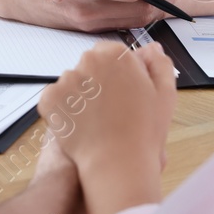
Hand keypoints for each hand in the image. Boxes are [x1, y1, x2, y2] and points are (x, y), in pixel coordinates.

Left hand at [38, 42, 175, 213]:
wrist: (117, 163)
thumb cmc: (143, 132)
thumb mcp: (164, 95)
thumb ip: (159, 66)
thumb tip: (151, 49)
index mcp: (116, 54)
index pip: (109, 53)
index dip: (116, 73)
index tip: (120, 92)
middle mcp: (89, 61)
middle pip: (89, 66)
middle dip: (96, 82)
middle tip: (109, 110)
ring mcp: (66, 79)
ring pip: (72, 83)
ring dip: (79, 97)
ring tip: (95, 122)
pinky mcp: (50, 99)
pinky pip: (55, 100)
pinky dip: (62, 111)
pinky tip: (79, 125)